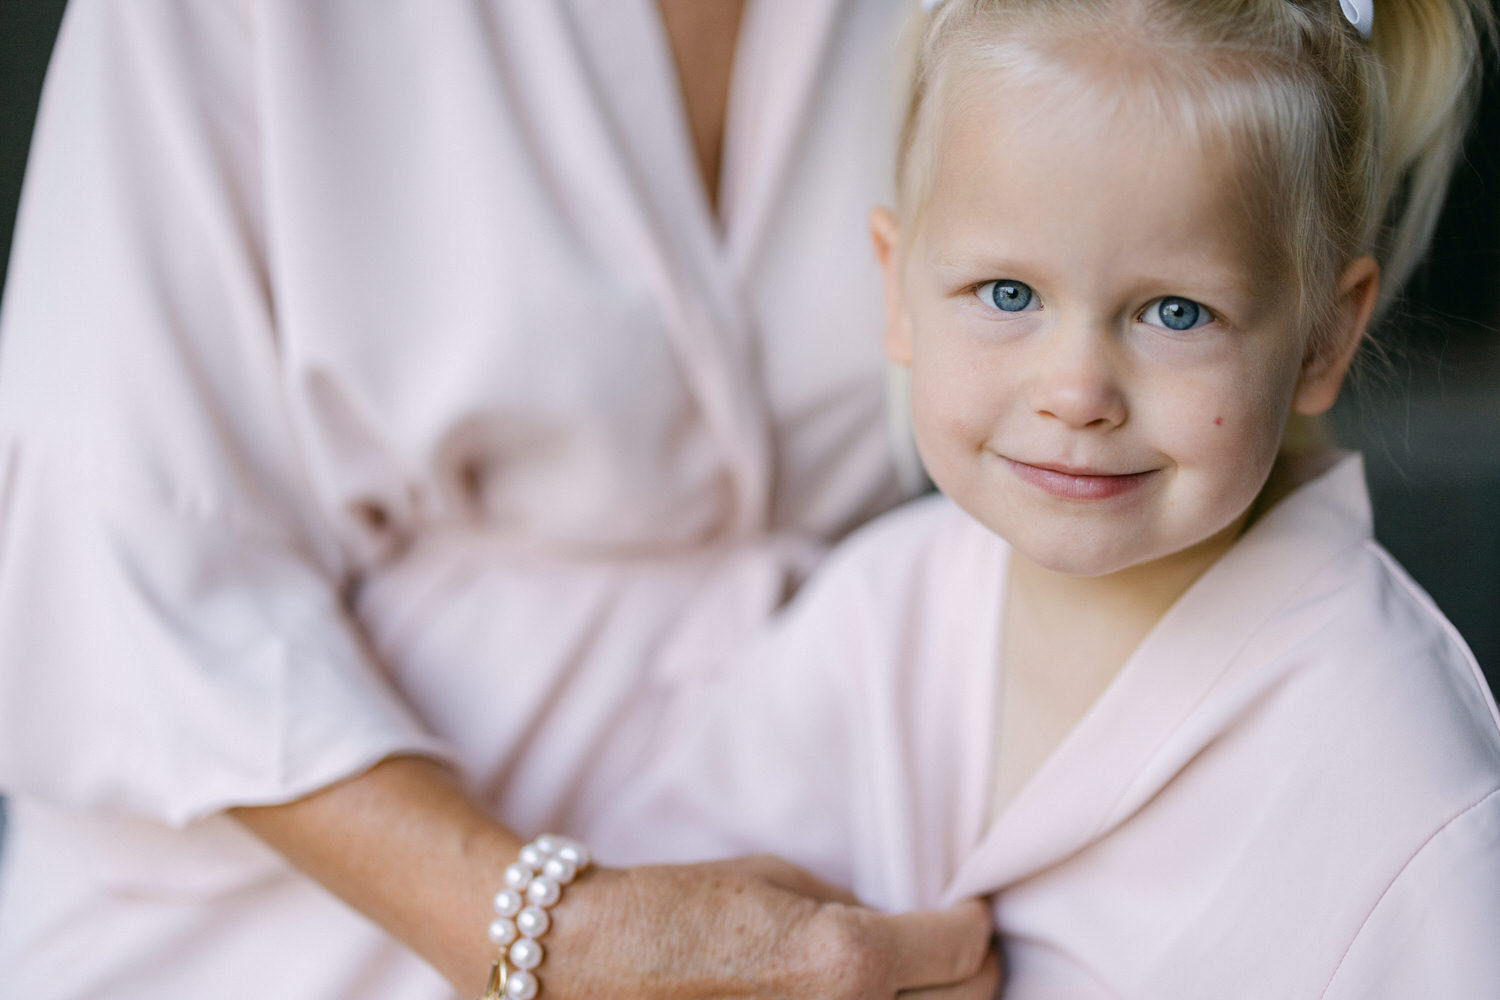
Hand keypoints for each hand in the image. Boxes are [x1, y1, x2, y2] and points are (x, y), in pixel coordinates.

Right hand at [539, 854, 997, 999]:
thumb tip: (898, 927)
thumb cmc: (678, 910)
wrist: (589, 966)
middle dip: (973, 970)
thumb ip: (853, 907)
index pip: (962, 948)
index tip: (969, 911)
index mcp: (848, 960)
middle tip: (960, 948)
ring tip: (922, 983)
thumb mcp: (780, 880)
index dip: (974, 923)